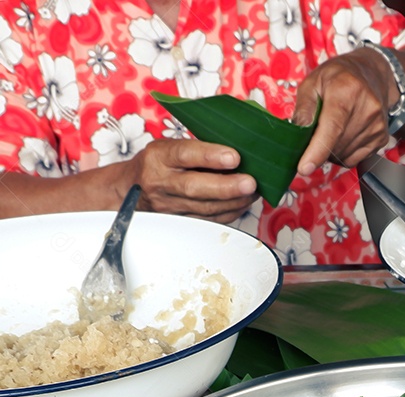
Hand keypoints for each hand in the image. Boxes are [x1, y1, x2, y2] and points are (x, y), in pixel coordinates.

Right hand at [130, 139, 258, 222]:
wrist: (131, 189)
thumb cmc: (158, 164)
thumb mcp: (169, 147)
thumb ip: (197, 149)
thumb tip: (239, 151)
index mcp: (159, 157)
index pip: (183, 154)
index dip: (210, 156)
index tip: (234, 157)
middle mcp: (161, 182)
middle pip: (195, 187)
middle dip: (227, 187)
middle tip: (250, 183)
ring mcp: (168, 205)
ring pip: (205, 208)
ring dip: (234, 202)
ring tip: (253, 193)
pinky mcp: (178, 221)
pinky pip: (208, 220)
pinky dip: (229, 213)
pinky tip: (242, 204)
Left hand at [292, 49, 393, 175]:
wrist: (371, 74)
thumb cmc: (338, 78)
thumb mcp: (313, 82)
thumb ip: (304, 107)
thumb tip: (297, 132)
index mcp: (347, 91)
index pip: (333, 127)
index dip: (317, 150)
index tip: (304, 168)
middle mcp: (367, 109)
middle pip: (336, 145)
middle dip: (318, 148)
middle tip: (313, 133)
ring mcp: (377, 125)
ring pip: (344, 156)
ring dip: (330, 152)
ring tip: (330, 130)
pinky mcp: (381, 138)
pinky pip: (354, 159)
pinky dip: (342, 154)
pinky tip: (342, 136)